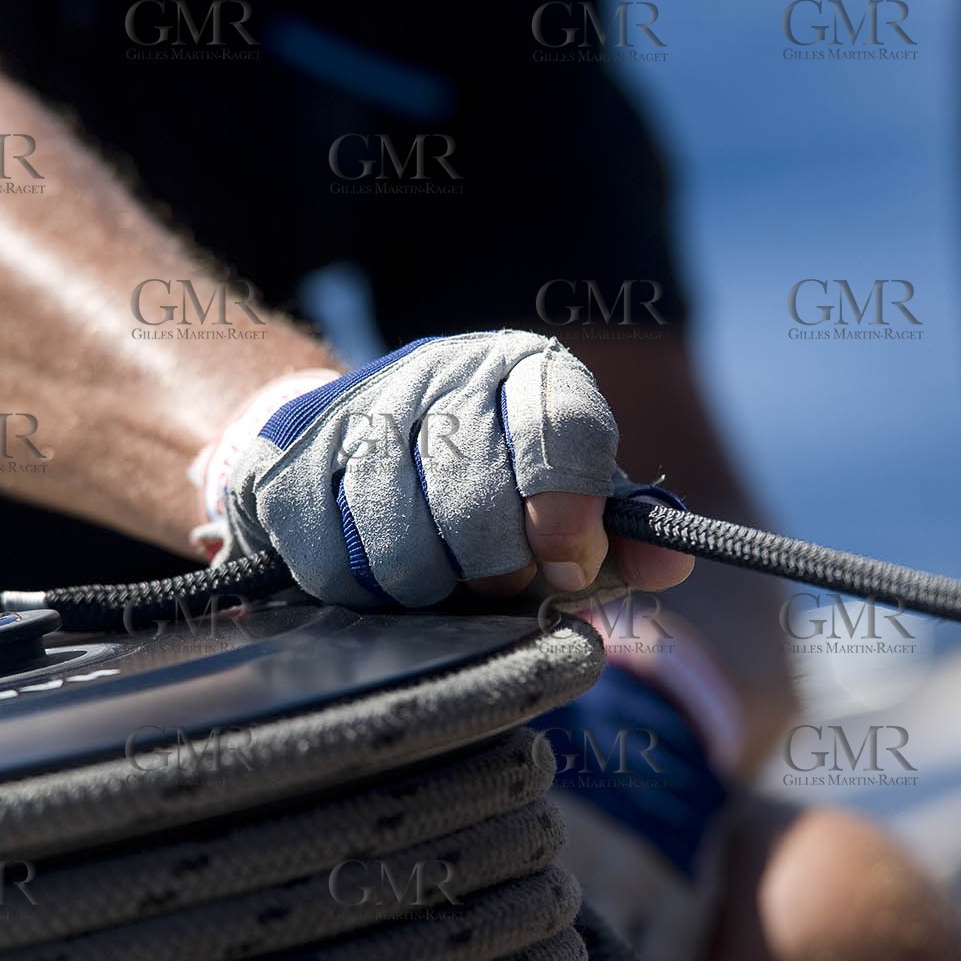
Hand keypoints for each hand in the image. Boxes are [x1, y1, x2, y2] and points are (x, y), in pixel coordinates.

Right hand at [213, 331, 692, 606]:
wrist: (349, 441)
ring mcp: (360, 410)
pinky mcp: (290, 459)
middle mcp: (444, 373)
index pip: (562, 430)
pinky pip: (331, 556)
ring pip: (398, 535)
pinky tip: (381, 574)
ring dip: (428, 584)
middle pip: (476, 494)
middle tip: (496, 580)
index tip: (568, 563)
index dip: (569, 510)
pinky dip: (363, 588)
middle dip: (494, 563)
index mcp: (527, 371)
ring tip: (441, 581)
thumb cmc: (484, 486)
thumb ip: (622, 536)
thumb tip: (670, 560)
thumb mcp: (566, 501)